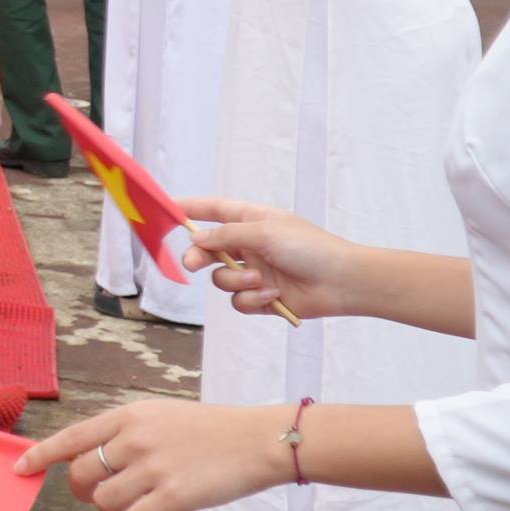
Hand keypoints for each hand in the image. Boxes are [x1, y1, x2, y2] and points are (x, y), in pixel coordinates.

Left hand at [16, 399, 293, 510]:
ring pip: (103, 502)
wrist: (258, 439)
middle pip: (81, 475)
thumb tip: (91, 460)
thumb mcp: (161, 416)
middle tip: (100, 498)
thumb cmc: (211, 430)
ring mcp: (153, 467)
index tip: (18, 469)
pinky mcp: (173, 495)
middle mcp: (134, 439)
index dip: (40, 455)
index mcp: (128, 416)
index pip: (71, 437)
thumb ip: (126, 433)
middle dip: (84, 493)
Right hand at [177, 197, 358, 321]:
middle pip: (209, 250)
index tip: (166, 209)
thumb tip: (196, 240)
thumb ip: (226, 235)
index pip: (215, 211)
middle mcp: (251, 246)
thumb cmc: (310, 248)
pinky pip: (239, 301)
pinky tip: (273, 296)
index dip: (191, 209)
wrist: (342, 283)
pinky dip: (252, 299)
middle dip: (199, 257)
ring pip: (222, 279)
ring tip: (259, 280)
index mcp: (253, 221)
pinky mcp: (262, 298)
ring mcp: (256, 272)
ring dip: (237, 281)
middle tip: (192, 264)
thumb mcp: (265, 232)